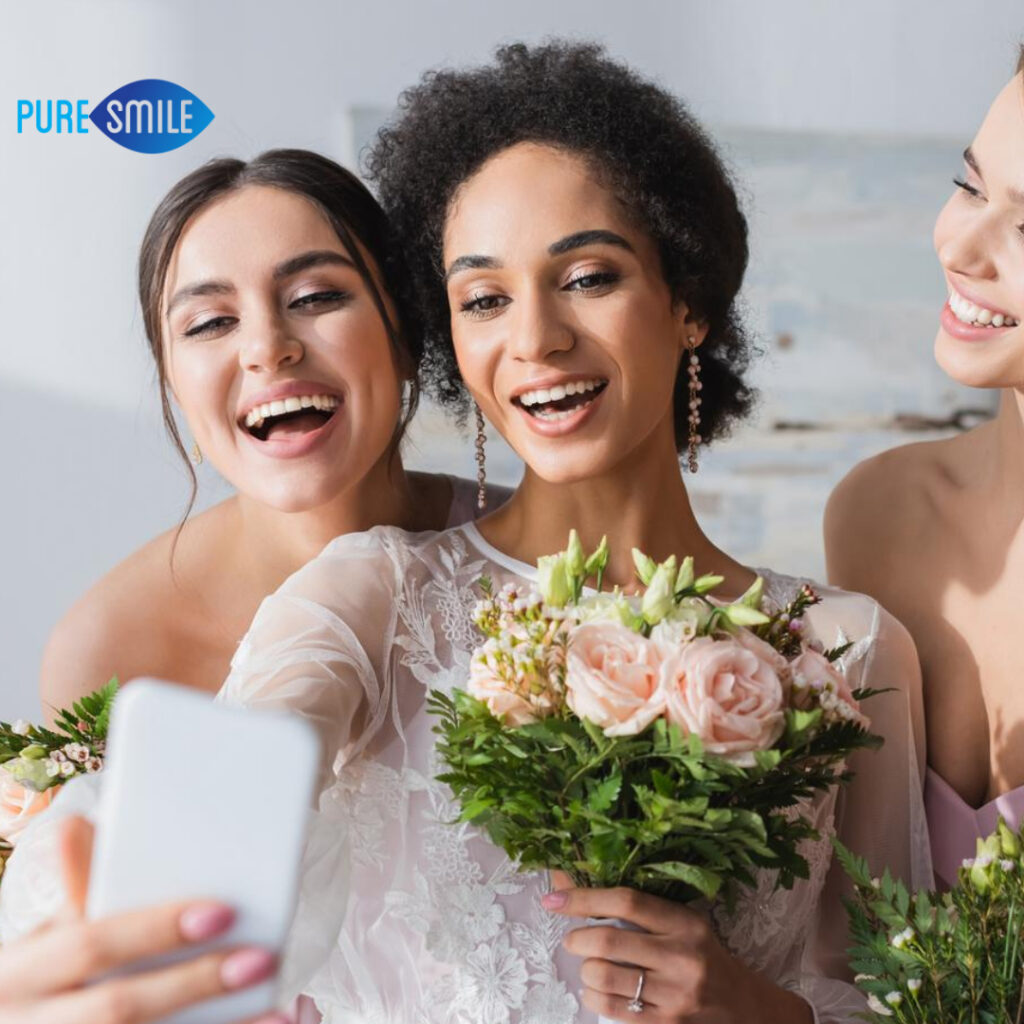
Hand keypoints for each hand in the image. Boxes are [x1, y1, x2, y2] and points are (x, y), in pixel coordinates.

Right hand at [0, 816, 288, 1023]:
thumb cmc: (40, 983)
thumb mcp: (45, 941)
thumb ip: (76, 893)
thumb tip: (78, 824)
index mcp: (24, 973)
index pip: (91, 945)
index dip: (156, 928)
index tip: (222, 911)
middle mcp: (37, 1021)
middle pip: (121, 1007)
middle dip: (195, 982)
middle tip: (261, 959)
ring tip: (281, 1017)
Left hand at [543, 875, 812, 1022]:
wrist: (744, 1007)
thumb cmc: (701, 954)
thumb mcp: (678, 921)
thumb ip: (630, 906)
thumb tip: (566, 882)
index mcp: (685, 922)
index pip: (626, 900)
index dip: (584, 897)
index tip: (554, 898)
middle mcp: (682, 956)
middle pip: (608, 940)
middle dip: (577, 938)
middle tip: (573, 939)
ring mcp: (675, 995)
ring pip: (603, 977)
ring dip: (584, 971)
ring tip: (589, 966)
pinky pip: (613, 1009)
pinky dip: (593, 997)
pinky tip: (597, 990)